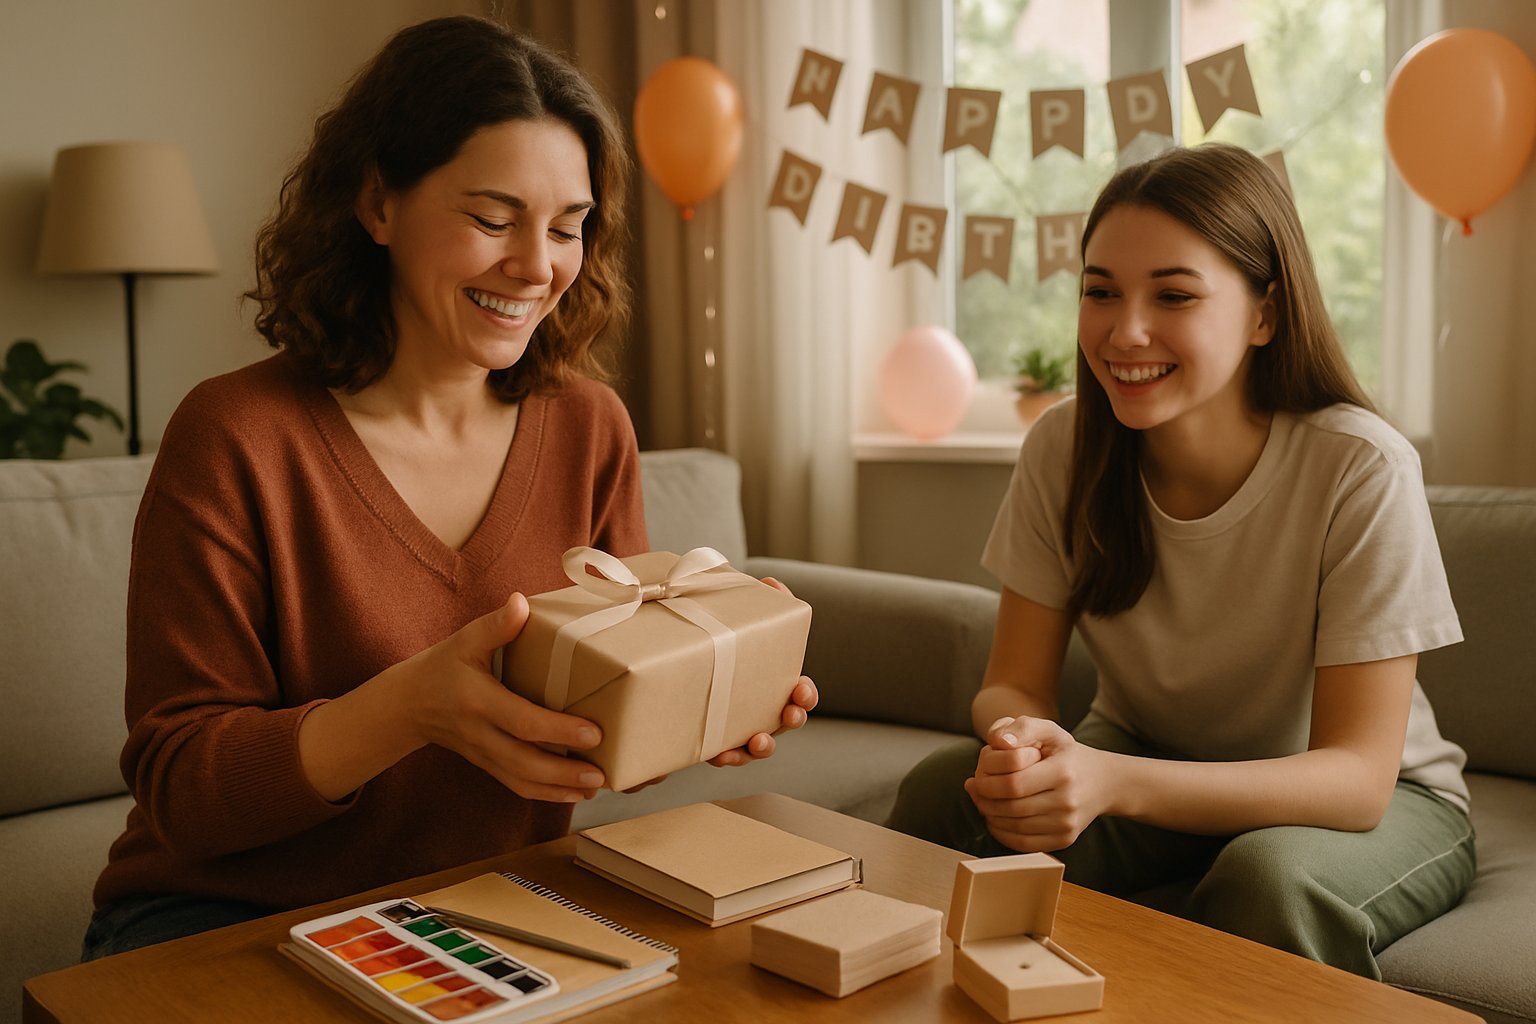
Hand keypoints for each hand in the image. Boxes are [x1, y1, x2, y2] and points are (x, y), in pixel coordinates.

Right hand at [402, 593, 608, 802]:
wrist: (406, 705)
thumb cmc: (442, 666)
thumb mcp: (464, 640)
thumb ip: (495, 625)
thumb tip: (521, 602)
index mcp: (478, 700)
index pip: (522, 721)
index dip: (558, 731)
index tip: (593, 733)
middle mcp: (480, 733)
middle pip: (524, 761)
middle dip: (564, 772)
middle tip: (601, 774)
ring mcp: (482, 754)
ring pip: (521, 780)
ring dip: (560, 789)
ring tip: (596, 788)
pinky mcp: (486, 764)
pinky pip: (515, 785)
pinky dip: (545, 794)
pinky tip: (573, 794)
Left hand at [706, 575, 816, 767]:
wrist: (690, 658)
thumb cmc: (728, 642)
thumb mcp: (746, 620)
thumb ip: (764, 602)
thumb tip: (771, 583)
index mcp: (777, 684)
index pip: (803, 694)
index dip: (806, 695)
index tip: (801, 689)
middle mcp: (765, 710)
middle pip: (788, 721)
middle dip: (793, 719)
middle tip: (790, 714)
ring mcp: (744, 728)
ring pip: (761, 745)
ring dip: (764, 746)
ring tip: (757, 741)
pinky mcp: (719, 740)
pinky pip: (728, 754)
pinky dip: (727, 755)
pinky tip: (718, 754)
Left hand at [963, 715, 1110, 852]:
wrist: (1105, 783)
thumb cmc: (1068, 754)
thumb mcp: (1050, 731)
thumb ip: (1022, 728)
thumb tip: (997, 741)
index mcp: (1063, 772)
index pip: (1013, 783)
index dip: (988, 781)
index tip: (977, 775)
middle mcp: (1067, 801)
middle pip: (1011, 807)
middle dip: (984, 799)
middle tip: (974, 789)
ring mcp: (1067, 824)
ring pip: (1015, 827)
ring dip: (990, 815)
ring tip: (982, 801)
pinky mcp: (1065, 839)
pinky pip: (1024, 844)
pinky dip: (1003, 833)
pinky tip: (995, 818)